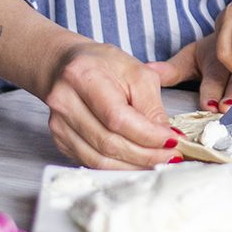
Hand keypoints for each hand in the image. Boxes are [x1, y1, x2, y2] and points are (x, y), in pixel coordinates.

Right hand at [39, 40, 182, 169]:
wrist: (66, 65)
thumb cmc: (103, 65)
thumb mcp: (137, 72)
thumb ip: (151, 104)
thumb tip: (166, 137)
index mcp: (83, 75)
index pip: (117, 117)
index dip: (147, 135)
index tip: (173, 141)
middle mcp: (64, 101)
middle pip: (108, 142)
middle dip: (145, 154)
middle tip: (171, 156)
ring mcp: (58, 124)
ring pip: (99, 159)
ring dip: (133, 165)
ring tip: (158, 161)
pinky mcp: (60, 140)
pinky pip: (91, 162)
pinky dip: (118, 166)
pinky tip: (137, 161)